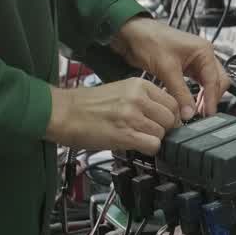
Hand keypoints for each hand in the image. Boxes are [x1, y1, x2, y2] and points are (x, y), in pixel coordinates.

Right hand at [46, 78, 180, 153]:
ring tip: (139, 138)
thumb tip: (163, 113)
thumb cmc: (87, 104)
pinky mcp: (125, 135)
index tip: (165, 122)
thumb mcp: (120, 90)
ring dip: (154, 139)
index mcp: (139, 85)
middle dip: (165, 129)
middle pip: (171, 118)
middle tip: (152, 132)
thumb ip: (143, 99)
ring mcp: (132, 116)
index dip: (171, 116)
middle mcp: (138, 98)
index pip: (173, 102)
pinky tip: (136, 145)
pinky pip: (152, 145)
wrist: (62, 112)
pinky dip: (148, 149)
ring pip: (163, 133)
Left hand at [110, 16, 230, 117]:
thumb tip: (189, 112)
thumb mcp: (167, 69)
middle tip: (201, 115)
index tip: (208, 115)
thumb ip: (180, 93)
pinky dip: (192, 94)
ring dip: (202, 97)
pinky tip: (184, 102)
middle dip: (211, 98)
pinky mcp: (185, 67)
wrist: (132, 34)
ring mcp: (195, 61)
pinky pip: (195, 83)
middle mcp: (203, 55)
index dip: (212, 99)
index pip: (214, 80)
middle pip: (216, 81)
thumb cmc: (150, 41)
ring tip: (193, 112)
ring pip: (207, 84)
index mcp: (204, 51)